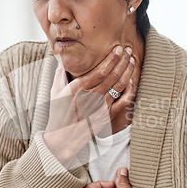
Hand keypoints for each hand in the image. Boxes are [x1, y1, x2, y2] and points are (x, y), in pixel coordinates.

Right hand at [43, 46, 136, 164]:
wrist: (63, 138)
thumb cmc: (59, 113)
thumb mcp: (55, 91)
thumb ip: (60, 74)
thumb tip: (63, 59)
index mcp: (77, 89)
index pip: (99, 71)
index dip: (111, 59)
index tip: (117, 49)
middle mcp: (90, 97)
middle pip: (112, 75)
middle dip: (122, 60)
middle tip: (127, 50)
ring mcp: (100, 107)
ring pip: (119, 85)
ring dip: (127, 71)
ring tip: (131, 60)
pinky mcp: (107, 116)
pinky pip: (123, 100)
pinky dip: (129, 89)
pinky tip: (130, 80)